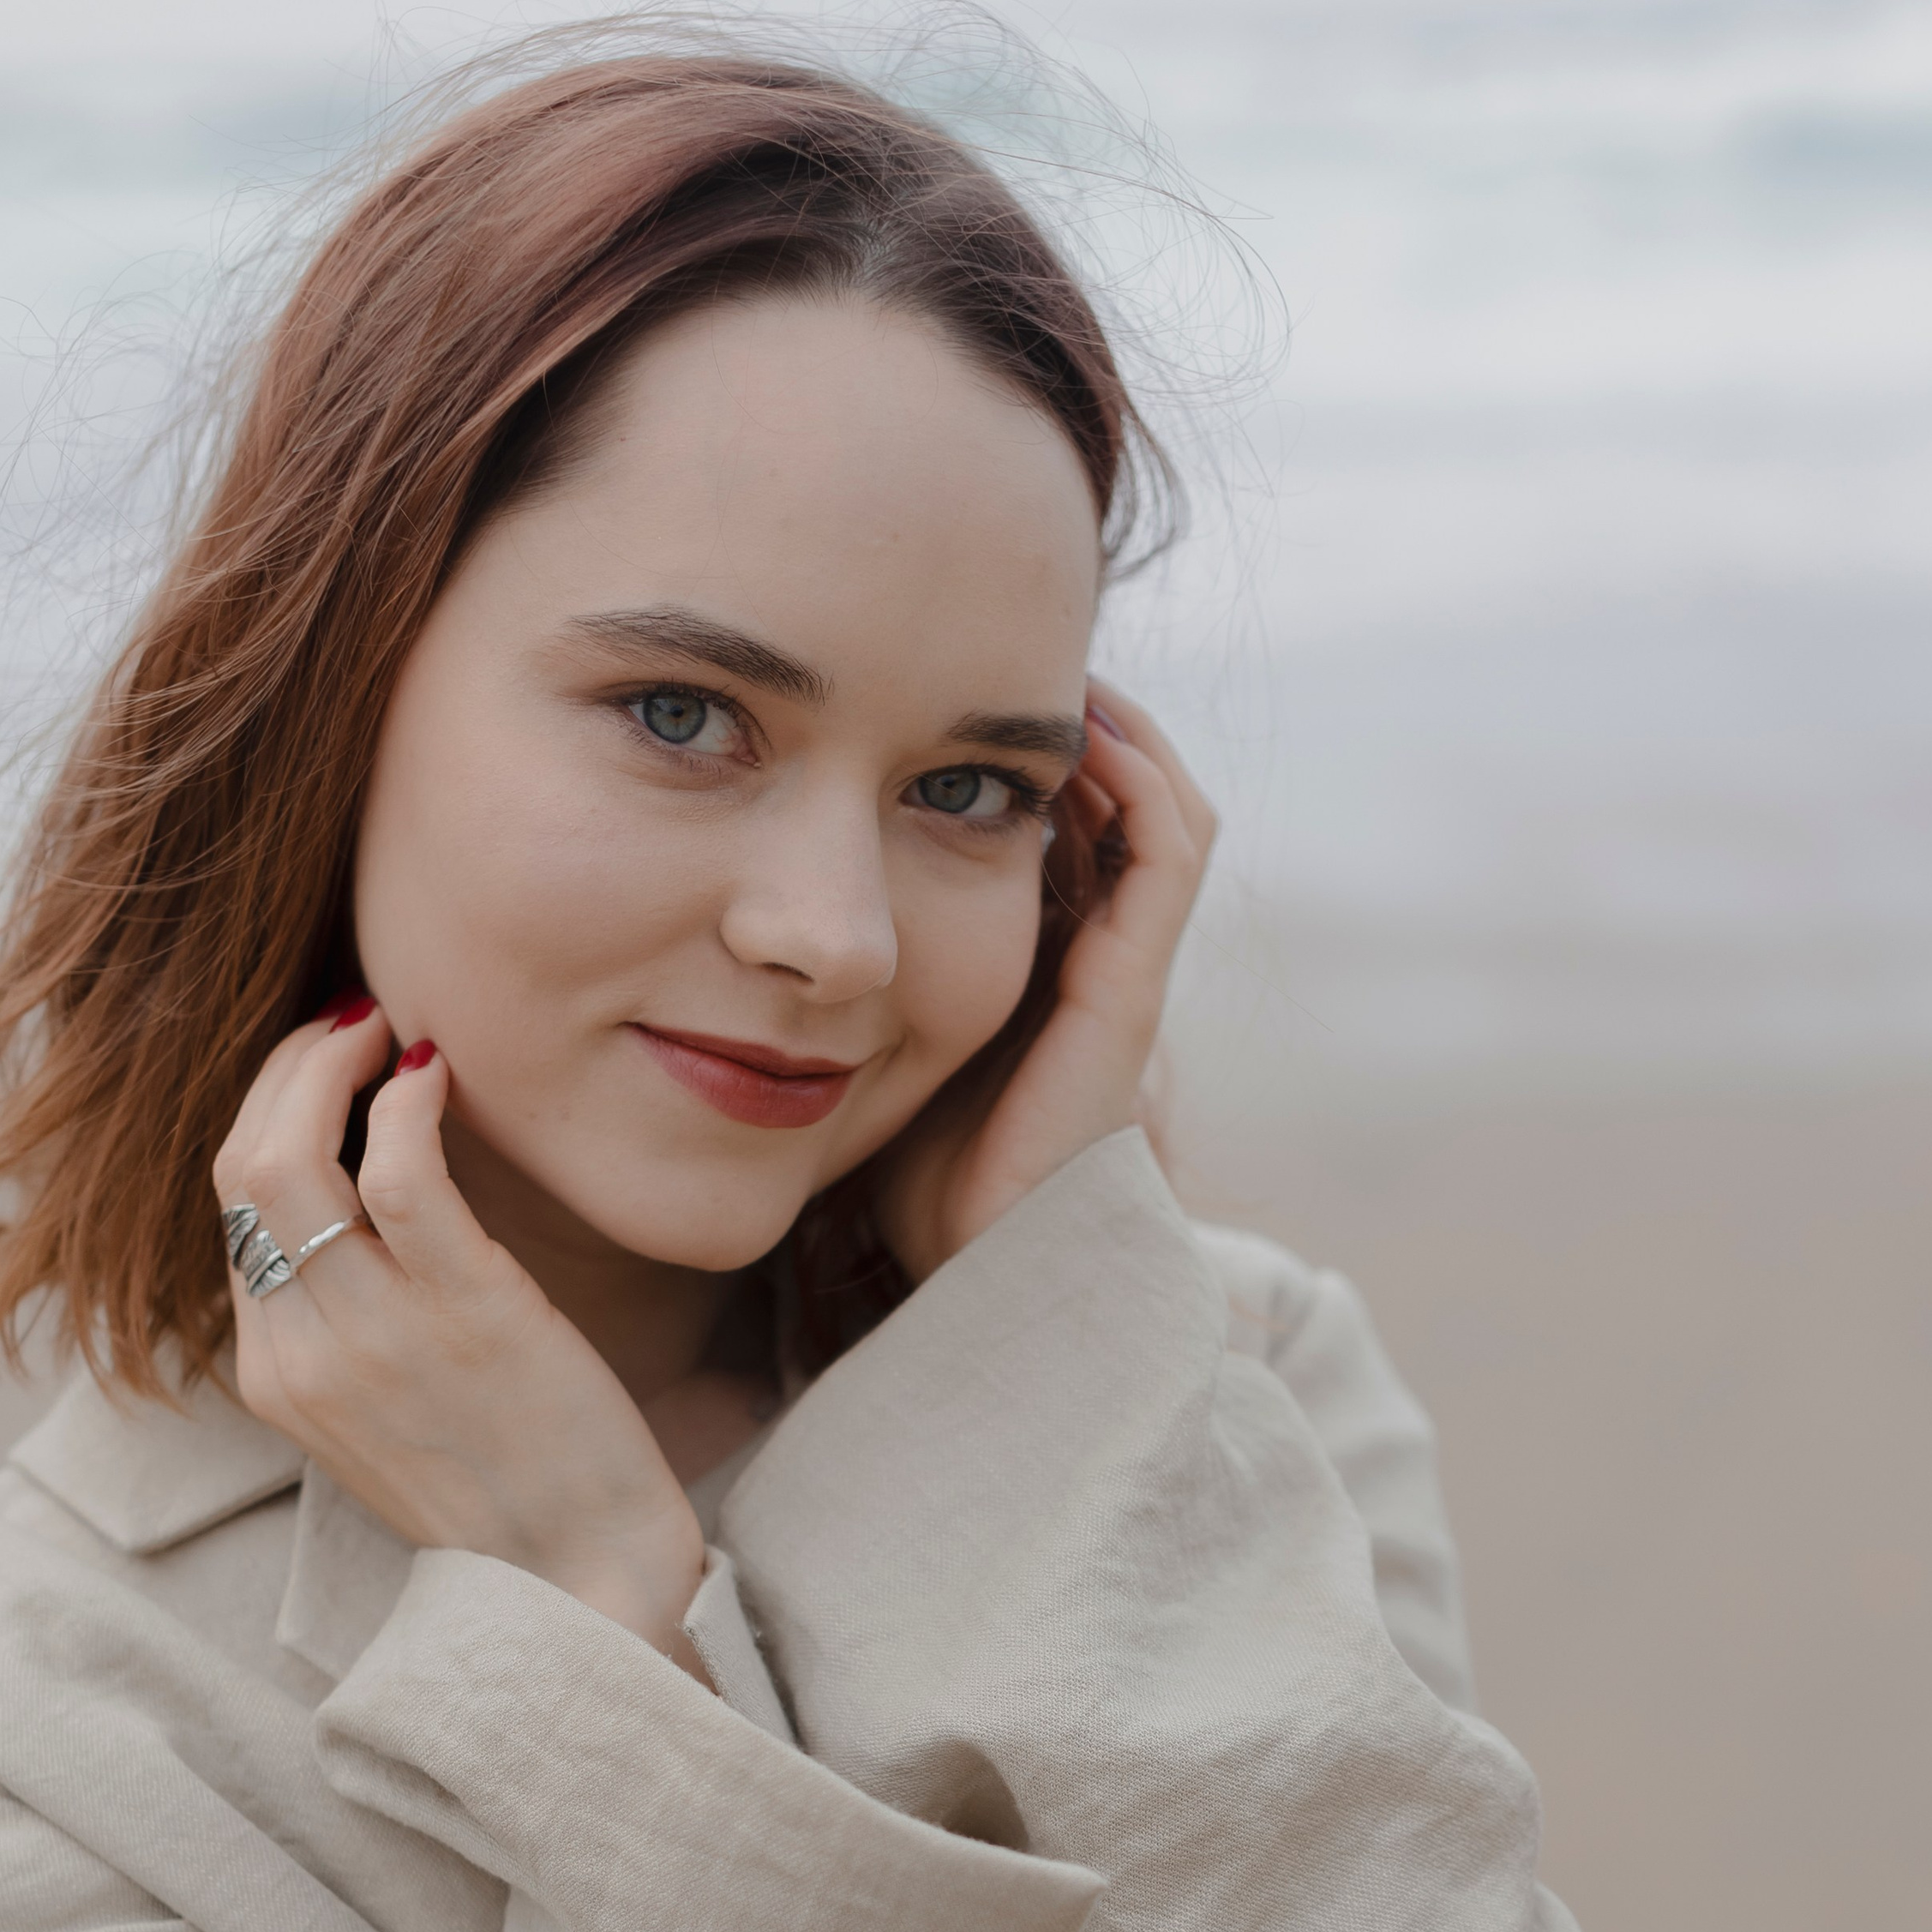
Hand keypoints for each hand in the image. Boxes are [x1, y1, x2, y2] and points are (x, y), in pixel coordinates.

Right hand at [213, 1009, 706, 1657]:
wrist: (584, 1582)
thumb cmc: (513, 1492)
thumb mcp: (392, 1420)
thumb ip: (354, 1330)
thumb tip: (367, 1215)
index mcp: (276, 1375)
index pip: (233, 1208)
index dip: (273, 1116)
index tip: (326, 1071)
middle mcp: (303, 1352)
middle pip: (241, 1163)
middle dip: (287, 1070)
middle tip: (351, 1026)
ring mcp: (375, 1334)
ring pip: (290, 1153)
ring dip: (331, 1062)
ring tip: (389, 1030)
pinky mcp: (466, 1312)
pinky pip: (397, 1170)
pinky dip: (405, 1100)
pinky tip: (439, 1076)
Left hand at [879, 684, 1214, 1277]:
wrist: (972, 1275)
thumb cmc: (907, 1184)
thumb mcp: (865, 1051)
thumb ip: (847, 985)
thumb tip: (763, 909)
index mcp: (1038, 971)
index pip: (1063, 830)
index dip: (1025, 751)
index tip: (957, 688)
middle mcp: (1093, 965)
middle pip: (1119, 809)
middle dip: (1073, 727)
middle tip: (1016, 656)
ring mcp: (1123, 975)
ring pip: (1159, 814)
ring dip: (1120, 735)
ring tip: (1059, 671)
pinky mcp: (1133, 989)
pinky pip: (1168, 852)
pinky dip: (1141, 779)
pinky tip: (1084, 730)